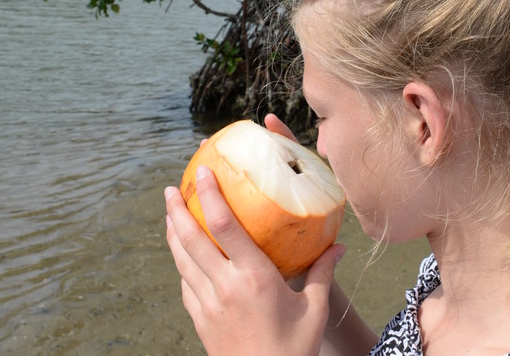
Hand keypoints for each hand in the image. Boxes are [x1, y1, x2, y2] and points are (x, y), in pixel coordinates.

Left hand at [165, 117, 345, 355]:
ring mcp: (208, 305)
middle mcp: (225, 287)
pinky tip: (183, 254)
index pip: (225, 227)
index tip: (203, 172)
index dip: (210, 196)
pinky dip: (181, 262)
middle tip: (171, 187)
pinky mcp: (201, 320)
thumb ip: (322, 274)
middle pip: (192, 239)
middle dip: (177, 209)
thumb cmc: (294, 350)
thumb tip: (339, 246)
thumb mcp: (314, 310)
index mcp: (254, 278)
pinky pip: (186, 283)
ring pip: (182, 260)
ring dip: (174, 233)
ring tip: (170, 212)